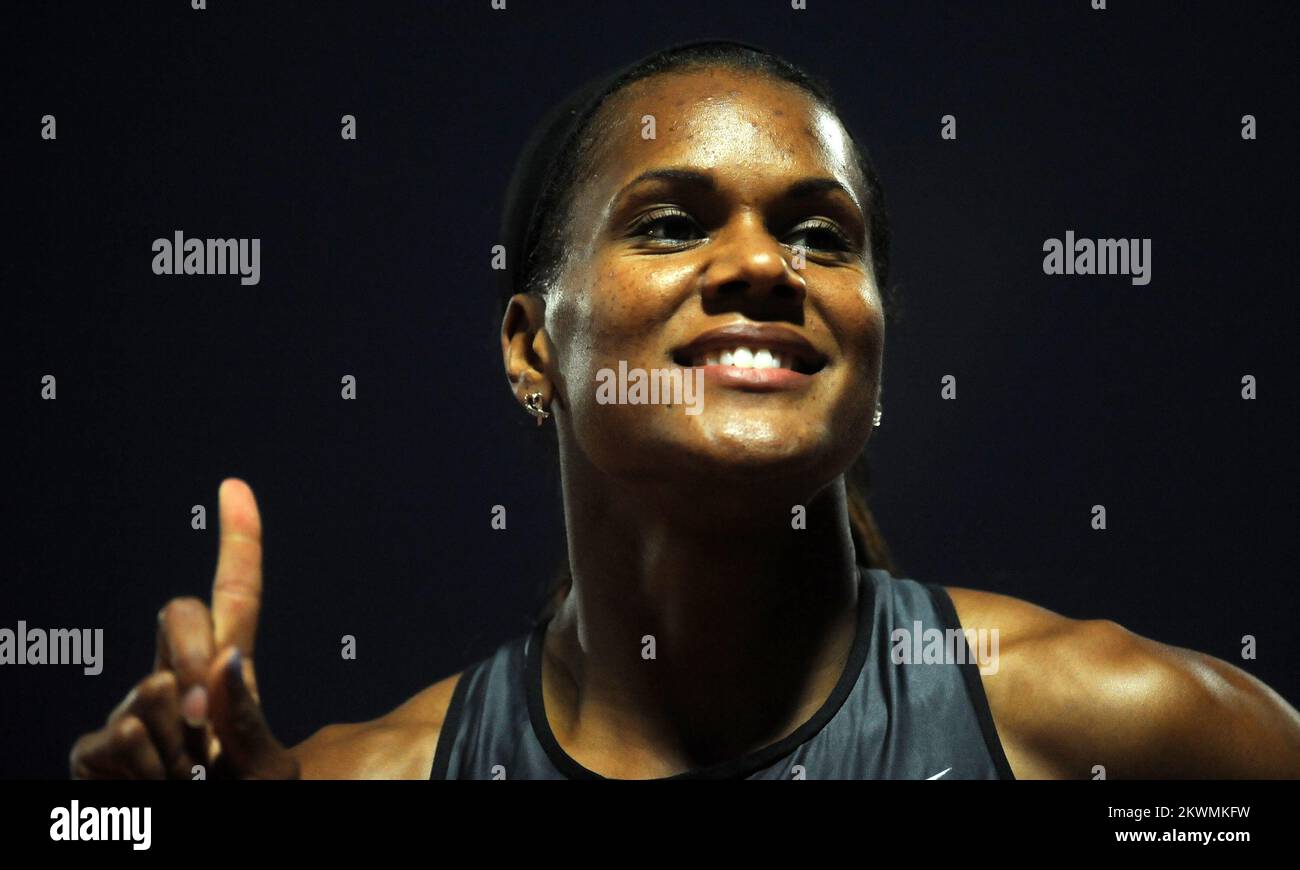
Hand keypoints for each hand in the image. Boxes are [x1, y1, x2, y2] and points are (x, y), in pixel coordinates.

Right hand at [70, 479, 299, 778]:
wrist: (199, 841)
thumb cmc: (241, 803)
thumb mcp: (265, 769)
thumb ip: (247, 718)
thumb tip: (225, 659)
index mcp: (231, 672)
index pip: (237, 597)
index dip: (239, 540)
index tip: (234, 486)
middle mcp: (178, 677)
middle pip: (180, 613)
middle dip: (193, 655)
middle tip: (204, 725)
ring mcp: (134, 709)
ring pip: (152, 692)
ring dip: (178, 748)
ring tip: (187, 782)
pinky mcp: (95, 749)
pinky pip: (120, 737)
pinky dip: (146, 772)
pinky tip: (154, 790)